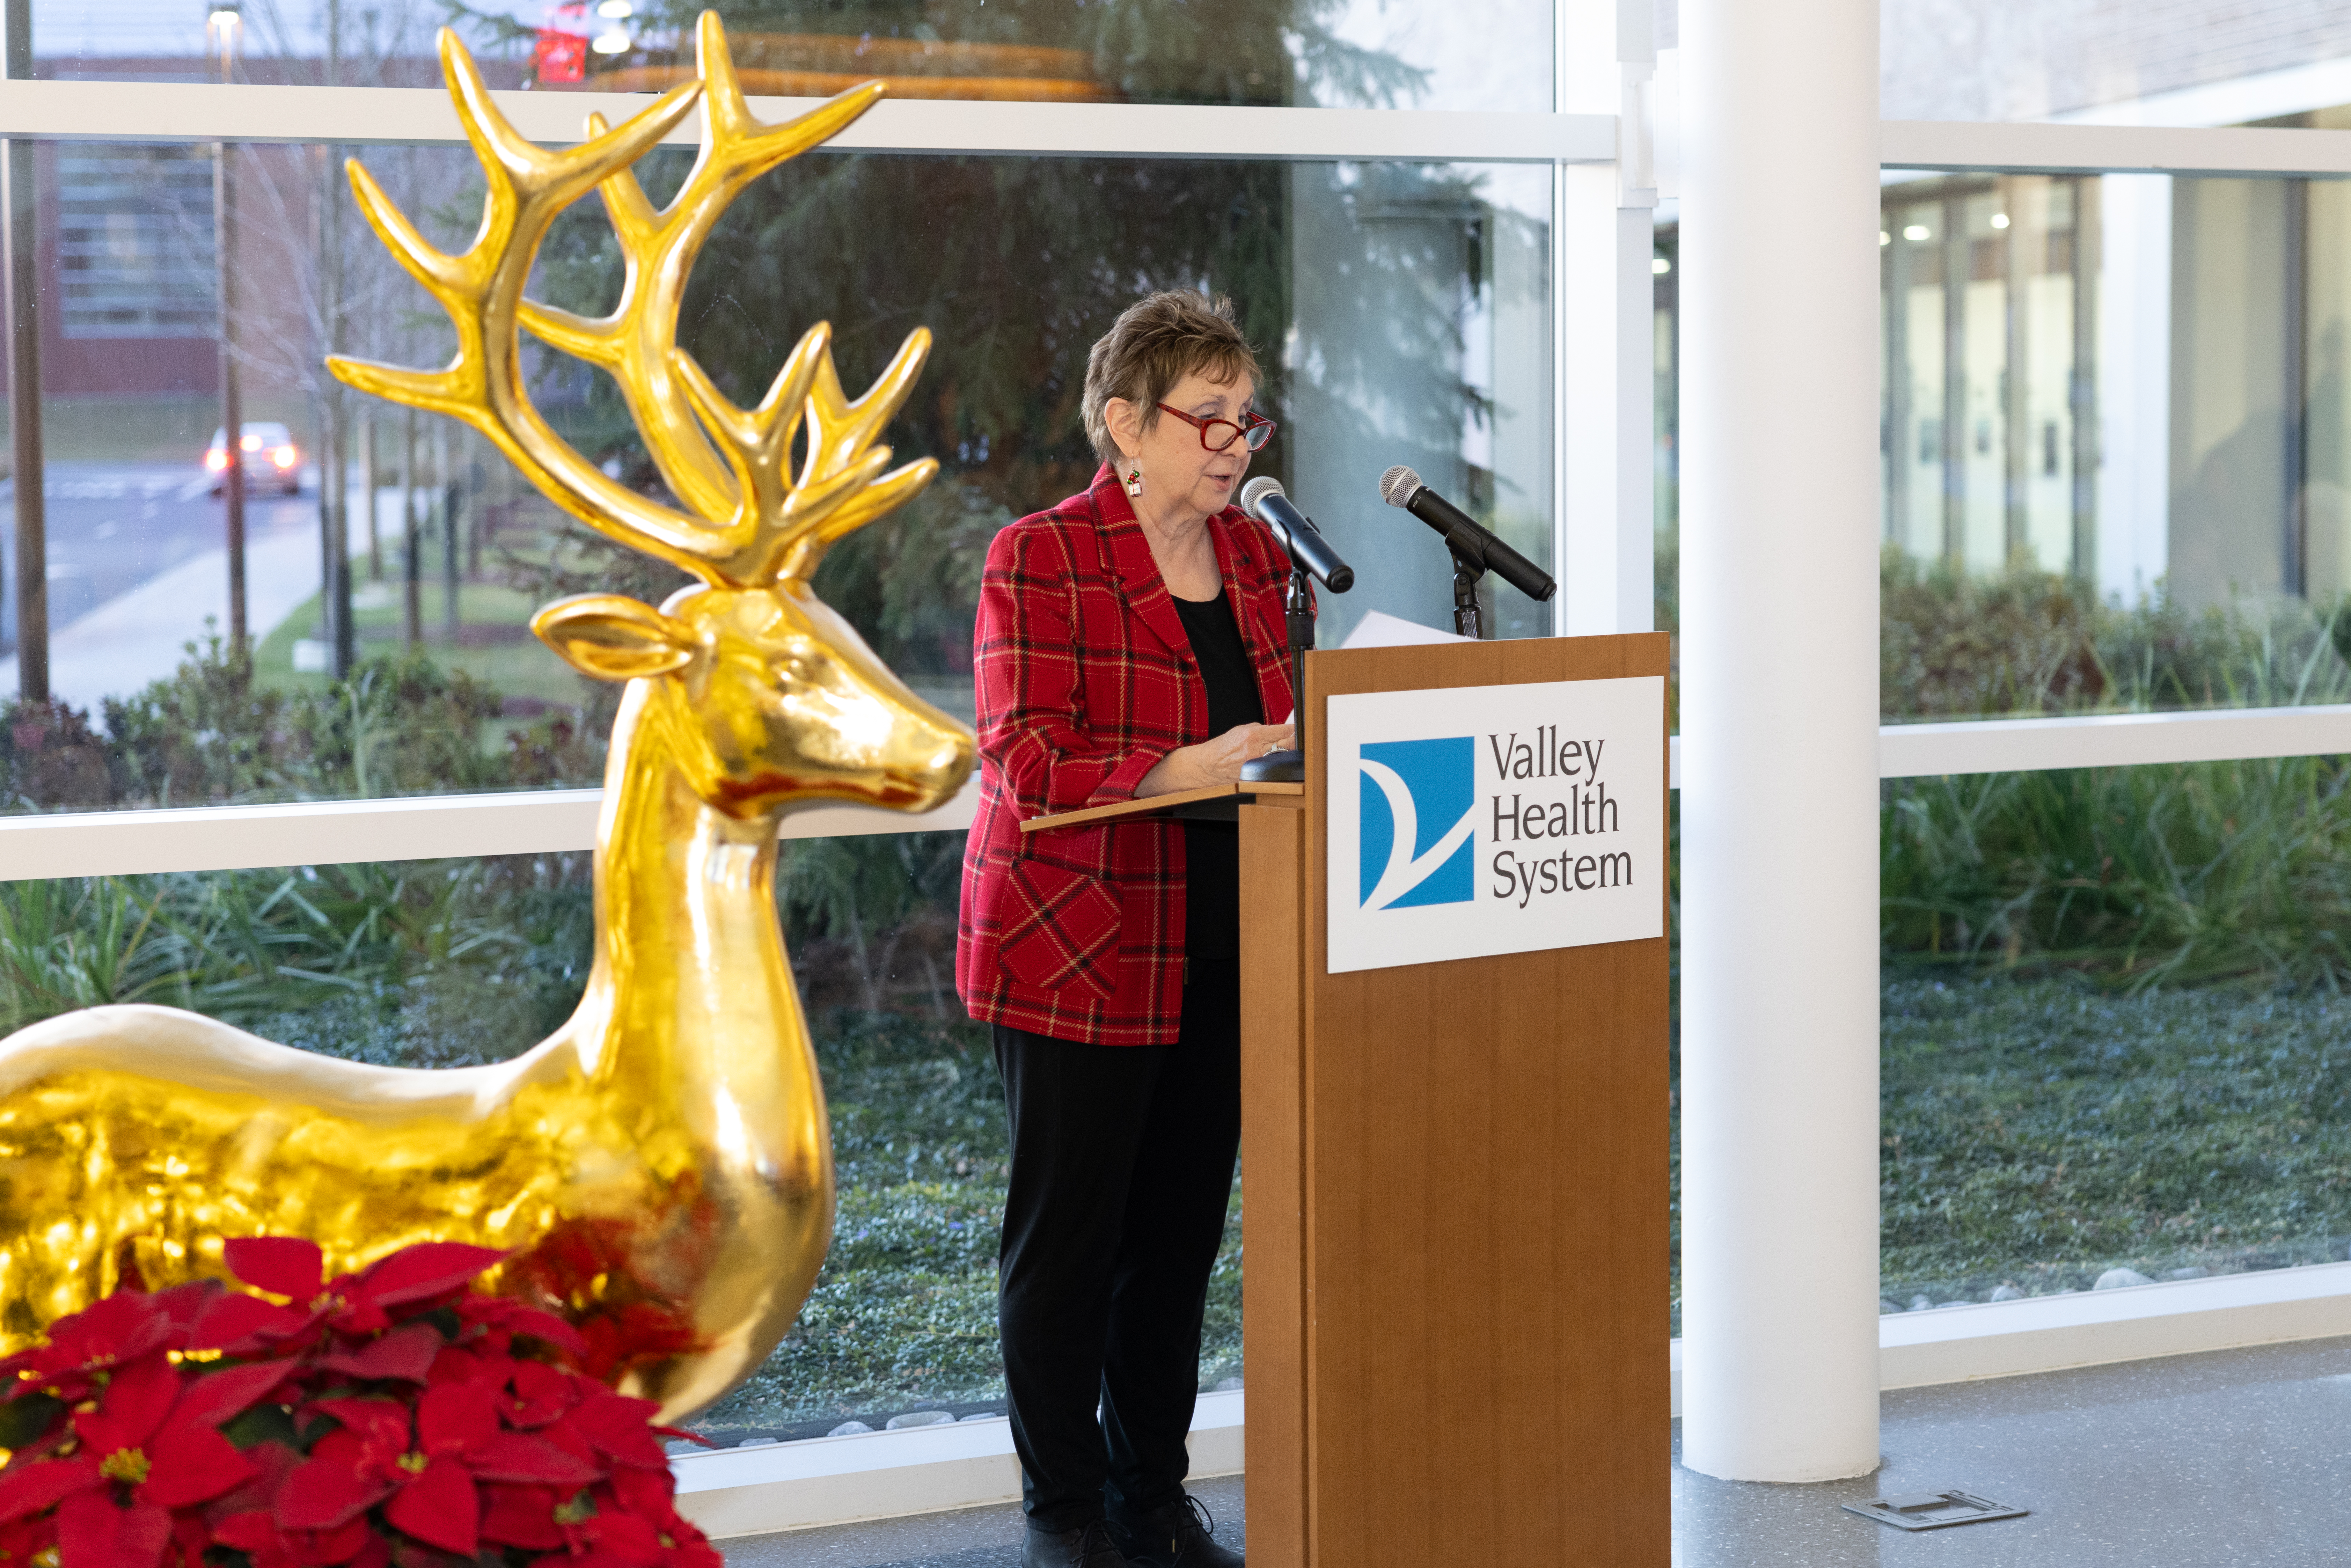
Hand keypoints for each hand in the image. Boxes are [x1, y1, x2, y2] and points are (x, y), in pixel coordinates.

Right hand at [1137, 722, 1296, 796]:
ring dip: (1286, 754)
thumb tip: (1278, 730)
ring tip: (1288, 751)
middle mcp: (1257, 751)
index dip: (1296, 730)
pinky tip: (1275, 762)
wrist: (1207, 766)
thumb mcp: (1241, 730)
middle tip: (1300, 739)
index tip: (1301, 728)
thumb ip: (1261, 729)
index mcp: (1254, 735)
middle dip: (1295, 742)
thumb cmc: (1222, 746)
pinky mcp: (1255, 777)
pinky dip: (1275, 765)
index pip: (1284, 731)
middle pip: (1287, 746)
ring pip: (1281, 759)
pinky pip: (1271, 769)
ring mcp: (1257, 766)